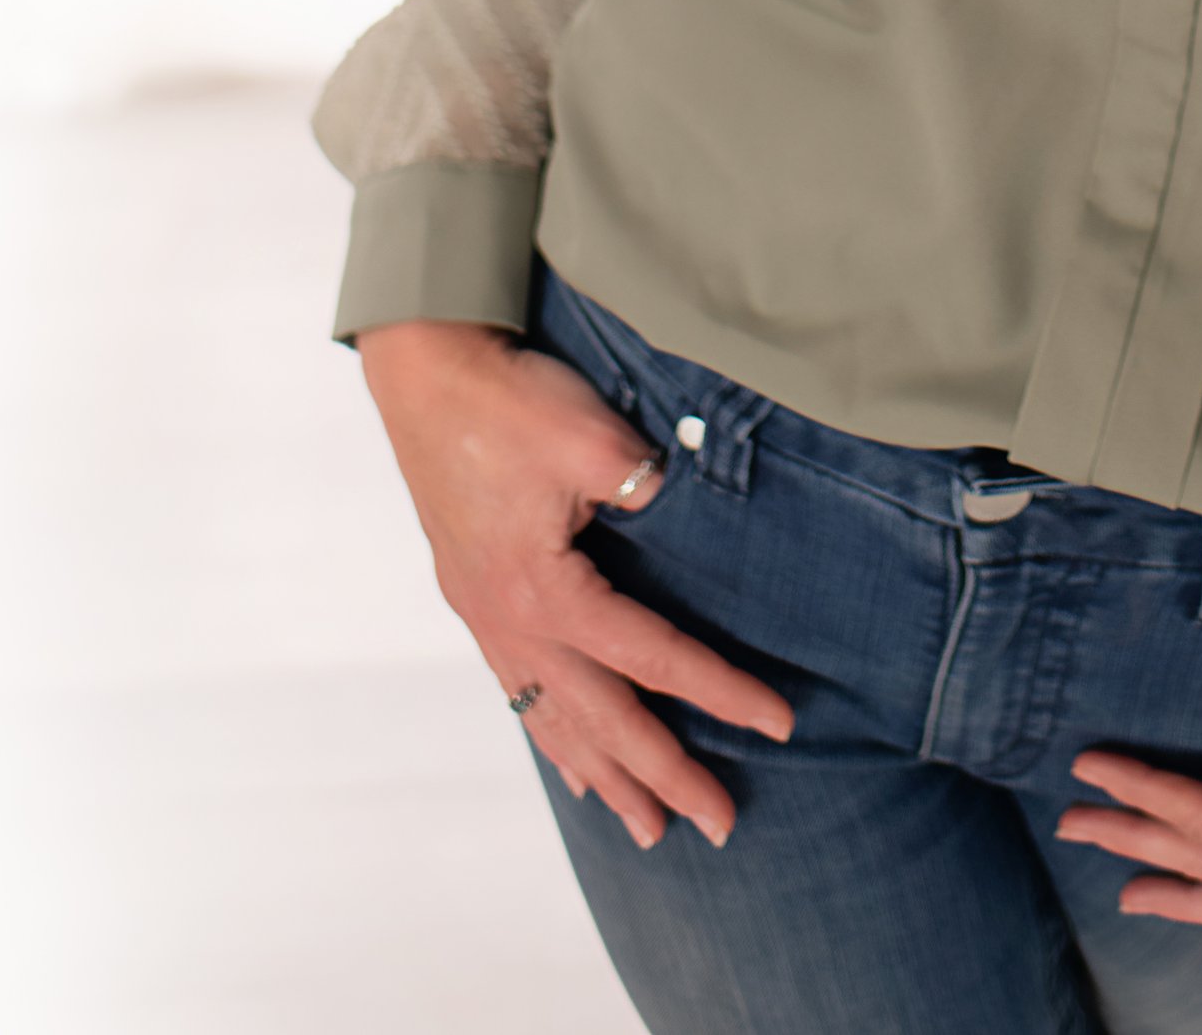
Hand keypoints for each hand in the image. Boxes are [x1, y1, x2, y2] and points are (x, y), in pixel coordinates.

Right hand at [357, 316, 793, 850]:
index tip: (777, 725)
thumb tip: (676, 516)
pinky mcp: (476, 599)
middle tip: (719, 826)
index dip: (719, 693)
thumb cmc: (507, 401)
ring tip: (647, 829)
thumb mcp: (590, 437)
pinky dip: (553, 739)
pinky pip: (521, 694)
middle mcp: (513, 622)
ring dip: (605, 778)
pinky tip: (569, 769)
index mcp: (546, 592)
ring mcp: (489, 617)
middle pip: (603, 719)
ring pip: (556, 720)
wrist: (424, 372)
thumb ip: (642, 487)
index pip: (652, 659)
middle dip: (664, 776)